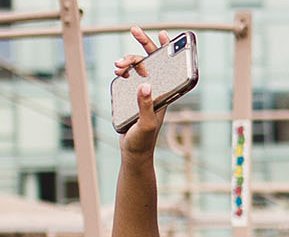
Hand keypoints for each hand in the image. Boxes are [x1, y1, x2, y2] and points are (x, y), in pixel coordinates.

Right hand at [113, 27, 172, 152]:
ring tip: (118, 65)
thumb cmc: (144, 140)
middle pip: (151, 62)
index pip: (168, 68)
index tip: (162, 34)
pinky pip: (128, 77)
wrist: (134, 151)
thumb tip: (146, 85)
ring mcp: (144, 93)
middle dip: (142, 46)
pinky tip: (118, 71)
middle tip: (133, 31)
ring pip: (137, 68)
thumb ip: (146, 105)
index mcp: (165, 94)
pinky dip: (123, 71)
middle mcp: (157, 91)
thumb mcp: (147, 123)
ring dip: (128, 61)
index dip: (165, 50)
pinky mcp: (133, 96)